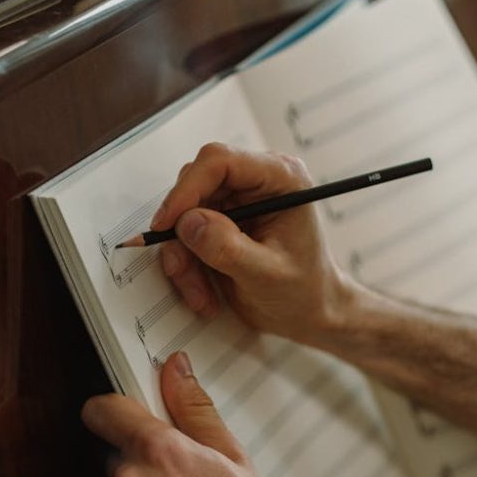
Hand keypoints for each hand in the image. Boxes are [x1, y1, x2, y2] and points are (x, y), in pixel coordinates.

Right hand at [151, 144, 350, 344]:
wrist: (309, 313)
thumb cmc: (304, 292)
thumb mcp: (267, 275)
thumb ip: (228, 248)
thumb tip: (189, 223)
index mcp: (280, 180)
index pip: (221, 162)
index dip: (187, 189)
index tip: (167, 224)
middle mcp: (257, 182)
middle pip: (195, 186)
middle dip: (182, 233)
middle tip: (182, 270)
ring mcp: (238, 202)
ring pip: (185, 214)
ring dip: (183, 257)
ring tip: (201, 295)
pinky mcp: (223, 222)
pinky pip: (186, 235)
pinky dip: (187, 266)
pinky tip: (205, 293)